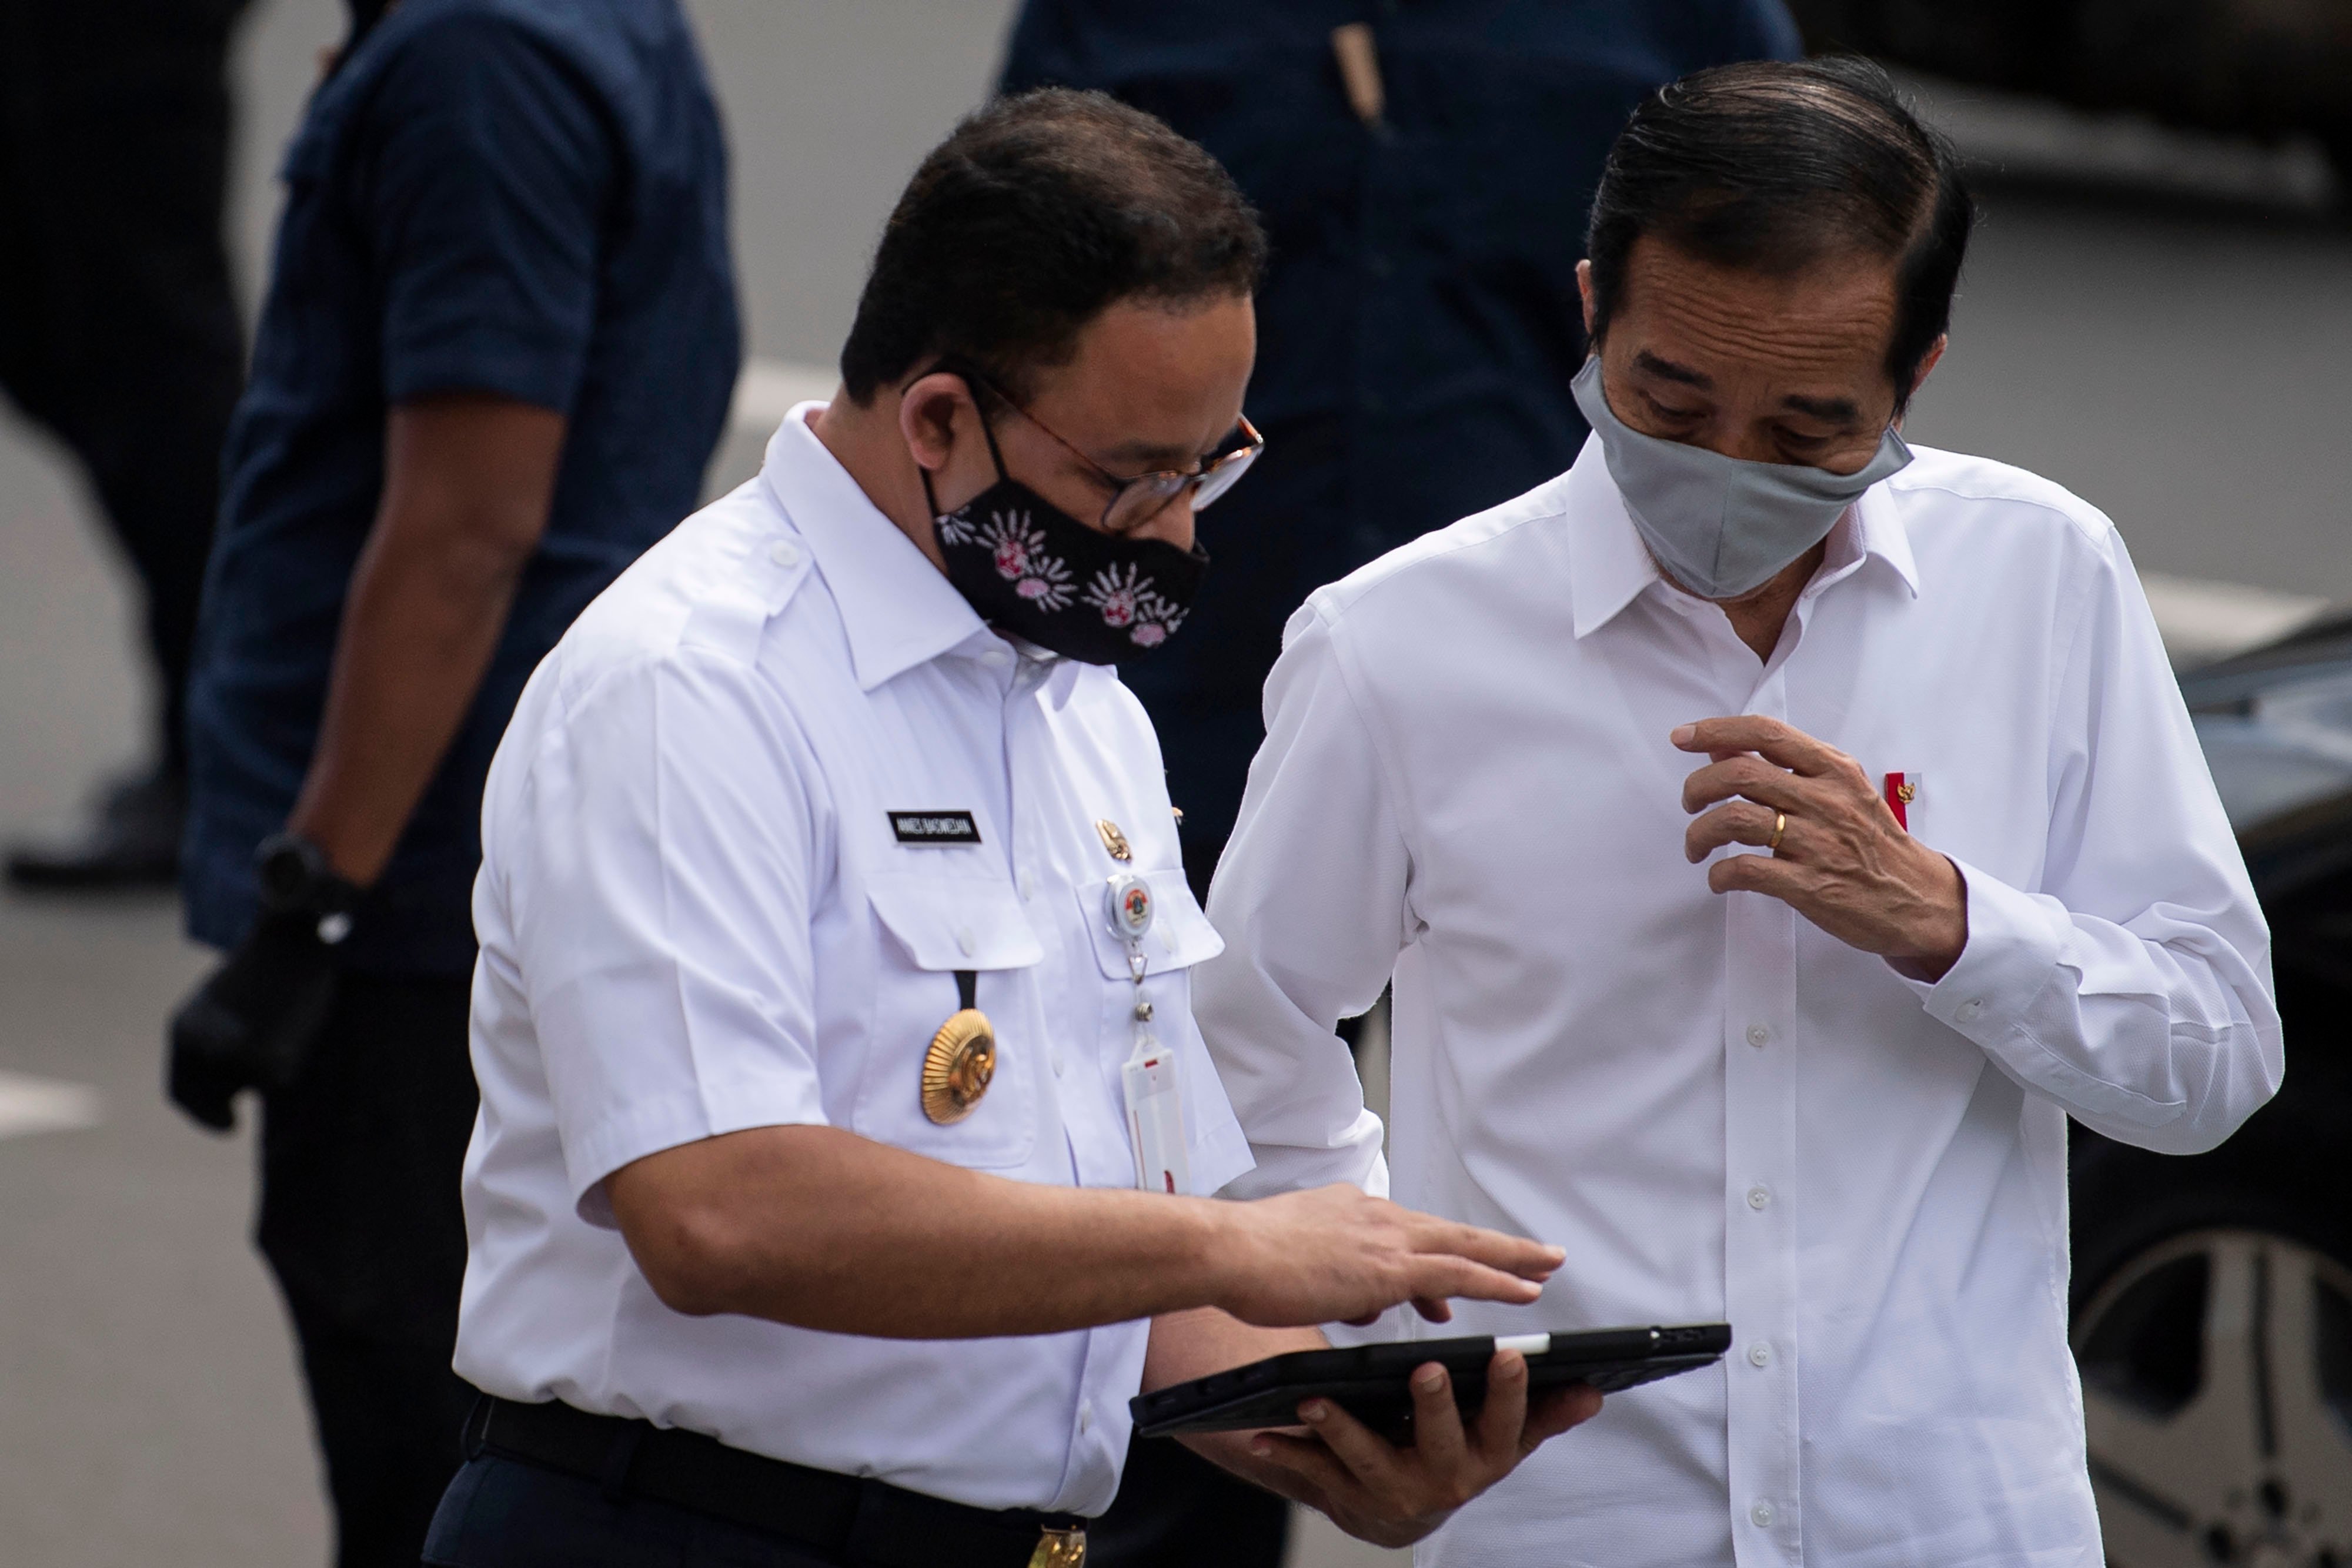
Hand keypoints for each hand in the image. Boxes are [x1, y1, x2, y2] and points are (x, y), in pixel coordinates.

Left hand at [166, 909, 340, 1131]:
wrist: (290, 942)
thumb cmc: (260, 965)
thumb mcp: (216, 1004)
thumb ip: (210, 1041)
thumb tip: (222, 1081)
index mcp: (182, 1034)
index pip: (180, 1092)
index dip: (197, 1113)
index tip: (220, 1122)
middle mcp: (201, 1054)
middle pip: (210, 1101)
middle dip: (219, 1114)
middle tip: (230, 1126)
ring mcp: (235, 1063)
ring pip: (251, 1087)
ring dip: (264, 1071)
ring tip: (278, 1030)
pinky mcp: (269, 1065)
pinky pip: (280, 1077)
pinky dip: (289, 1060)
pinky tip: (292, 1029)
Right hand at [1210, 1184, 1563, 1328]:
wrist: (1227, 1250)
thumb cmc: (1247, 1261)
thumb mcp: (1300, 1267)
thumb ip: (1339, 1279)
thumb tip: (1366, 1302)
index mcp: (1352, 1211)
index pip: (1410, 1234)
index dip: (1443, 1253)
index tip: (1463, 1270)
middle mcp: (1375, 1216)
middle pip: (1451, 1232)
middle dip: (1498, 1246)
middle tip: (1540, 1254)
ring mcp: (1384, 1238)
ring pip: (1465, 1248)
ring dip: (1511, 1259)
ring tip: (1547, 1268)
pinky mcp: (1388, 1266)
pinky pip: (1459, 1273)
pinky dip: (1497, 1280)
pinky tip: (1526, 1291)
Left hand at [1245, 1349, 1600, 1546]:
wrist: (1401, 1507)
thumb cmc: (1459, 1449)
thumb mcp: (1503, 1436)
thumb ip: (1544, 1412)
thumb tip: (1594, 1390)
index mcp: (1486, 1456)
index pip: (1506, 1422)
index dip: (1511, 1393)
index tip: (1510, 1355)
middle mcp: (1443, 1479)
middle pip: (1441, 1440)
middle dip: (1436, 1406)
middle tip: (1428, 1369)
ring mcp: (1392, 1490)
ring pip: (1366, 1456)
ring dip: (1342, 1427)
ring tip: (1318, 1398)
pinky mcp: (1346, 1495)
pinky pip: (1314, 1474)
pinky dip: (1288, 1454)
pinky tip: (1262, 1434)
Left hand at [1673, 716, 1966, 978]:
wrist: (1918, 898)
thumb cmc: (1874, 843)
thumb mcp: (1842, 790)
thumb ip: (1788, 767)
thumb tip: (1724, 747)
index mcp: (1834, 770)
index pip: (1766, 733)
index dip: (1716, 730)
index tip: (1683, 736)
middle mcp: (1825, 801)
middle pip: (1739, 775)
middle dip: (1697, 787)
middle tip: (1689, 802)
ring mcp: (1818, 843)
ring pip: (1734, 820)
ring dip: (1699, 833)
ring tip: (1697, 846)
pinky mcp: (1810, 886)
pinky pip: (1745, 871)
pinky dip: (1719, 874)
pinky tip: (1718, 878)